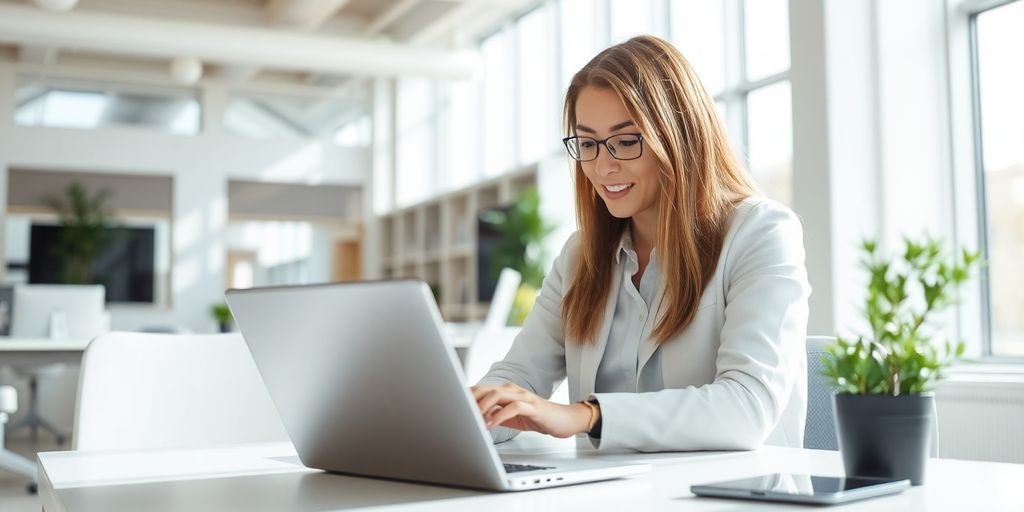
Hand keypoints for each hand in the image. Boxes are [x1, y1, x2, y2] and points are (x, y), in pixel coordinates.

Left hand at [470, 383, 593, 437]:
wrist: (563, 420)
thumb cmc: (537, 417)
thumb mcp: (511, 417)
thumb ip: (495, 414)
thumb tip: (475, 418)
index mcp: (506, 391)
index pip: (482, 389)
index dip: (467, 397)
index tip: (452, 406)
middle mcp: (513, 390)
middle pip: (486, 389)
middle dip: (471, 399)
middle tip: (459, 412)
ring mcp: (523, 396)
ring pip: (498, 394)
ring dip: (483, 406)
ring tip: (474, 419)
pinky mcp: (533, 406)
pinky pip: (513, 407)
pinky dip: (500, 415)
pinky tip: (491, 424)